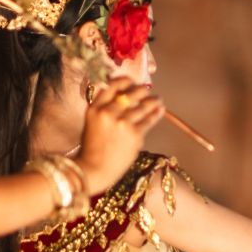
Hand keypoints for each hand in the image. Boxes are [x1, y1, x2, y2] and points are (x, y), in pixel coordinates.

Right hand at [75, 78, 164, 193]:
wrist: (93, 170)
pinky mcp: (135, 134)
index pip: (112, 86)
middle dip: (142, 90)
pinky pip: (149, 120)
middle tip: (147, 90)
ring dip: (153, 101)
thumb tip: (125, 97)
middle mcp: (108, 112)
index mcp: (94, 108)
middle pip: (130, 94)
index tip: (132, 81)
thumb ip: (104, 109)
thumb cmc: (92, 148)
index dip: (125, 81)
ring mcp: (122, 123)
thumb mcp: (92, 123)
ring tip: (158, 100)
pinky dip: (156, 114)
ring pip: (143, 106)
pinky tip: (159, 110)